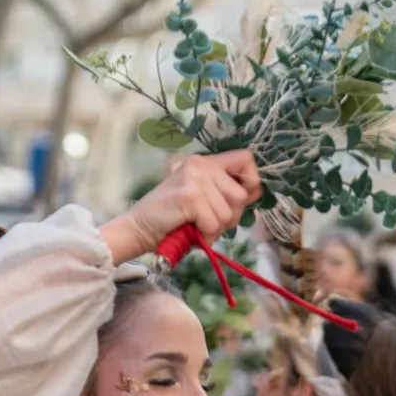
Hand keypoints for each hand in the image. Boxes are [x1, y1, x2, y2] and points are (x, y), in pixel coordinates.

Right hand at [99, 151, 261, 262]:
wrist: (139, 229)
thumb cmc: (172, 220)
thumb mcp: (202, 200)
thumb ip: (226, 194)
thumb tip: (256, 193)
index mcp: (205, 162)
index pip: (246, 159)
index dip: (252, 182)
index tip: (242, 200)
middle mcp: (201, 165)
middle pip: (240, 195)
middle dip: (229, 218)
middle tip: (207, 223)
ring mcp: (195, 178)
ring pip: (228, 213)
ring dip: (215, 229)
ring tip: (195, 228)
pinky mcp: (189, 195)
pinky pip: (214, 223)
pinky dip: (205, 236)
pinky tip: (190, 231)